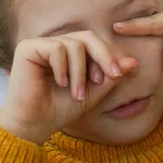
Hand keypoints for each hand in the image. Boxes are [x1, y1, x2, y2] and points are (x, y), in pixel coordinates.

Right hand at [0, 31, 137, 144]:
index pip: (94, 43)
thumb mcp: (93, 92)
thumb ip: (111, 77)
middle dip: (103, 56)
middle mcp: (55, 44)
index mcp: (69, 52)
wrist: (34, 125)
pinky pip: (56, 48)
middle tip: (109, 77)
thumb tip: (134, 62)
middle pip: (87, 36)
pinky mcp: (28, 48)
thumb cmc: (59, 110)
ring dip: (80, 71)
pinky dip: (63, 68)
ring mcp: (41, 44)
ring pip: (74, 44)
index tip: (115, 76)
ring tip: (76, 92)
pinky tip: (60, 83)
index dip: (107, 56)